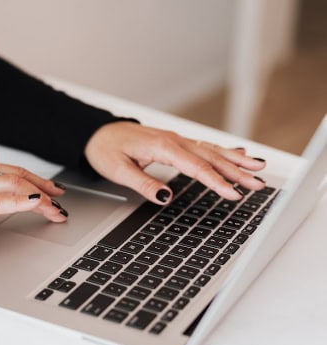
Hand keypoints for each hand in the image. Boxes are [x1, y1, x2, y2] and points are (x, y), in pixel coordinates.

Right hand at [0, 148, 66, 239]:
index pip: (15, 171)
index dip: (38, 180)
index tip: (54, 190)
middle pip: (20, 178)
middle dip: (46, 190)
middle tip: (62, 202)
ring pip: (15, 188)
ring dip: (41, 199)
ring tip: (56, 211)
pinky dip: (21, 202)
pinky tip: (36, 204)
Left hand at [84, 122, 266, 203]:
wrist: (97, 133)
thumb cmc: (105, 150)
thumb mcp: (118, 171)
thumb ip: (143, 184)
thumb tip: (165, 197)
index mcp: (162, 147)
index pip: (196, 167)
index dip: (216, 181)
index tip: (233, 194)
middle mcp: (174, 141)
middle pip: (211, 157)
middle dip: (237, 171)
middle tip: (259, 183)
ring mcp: (176, 140)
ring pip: (212, 150)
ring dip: (236, 161)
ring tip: (259, 169)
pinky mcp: (175, 143)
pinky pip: (204, 147)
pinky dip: (224, 151)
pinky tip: (239, 154)